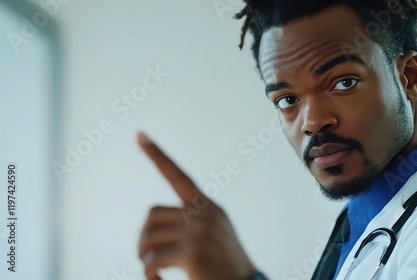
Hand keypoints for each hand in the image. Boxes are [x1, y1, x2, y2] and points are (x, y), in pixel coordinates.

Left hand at [137, 132, 256, 279]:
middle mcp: (205, 213)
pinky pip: (152, 259)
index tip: (139, 134)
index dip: (157, 155)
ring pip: (148, 237)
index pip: (179, 175)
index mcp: (209, 207)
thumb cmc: (225, 269)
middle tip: (147, 258)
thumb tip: (153, 224)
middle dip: (144, 238)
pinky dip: (148, 273)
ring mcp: (200, 231)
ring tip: (154, 272)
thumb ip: (191, 223)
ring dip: (144, 257)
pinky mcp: (193, 251)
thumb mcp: (213, 237)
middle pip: (152, 214)